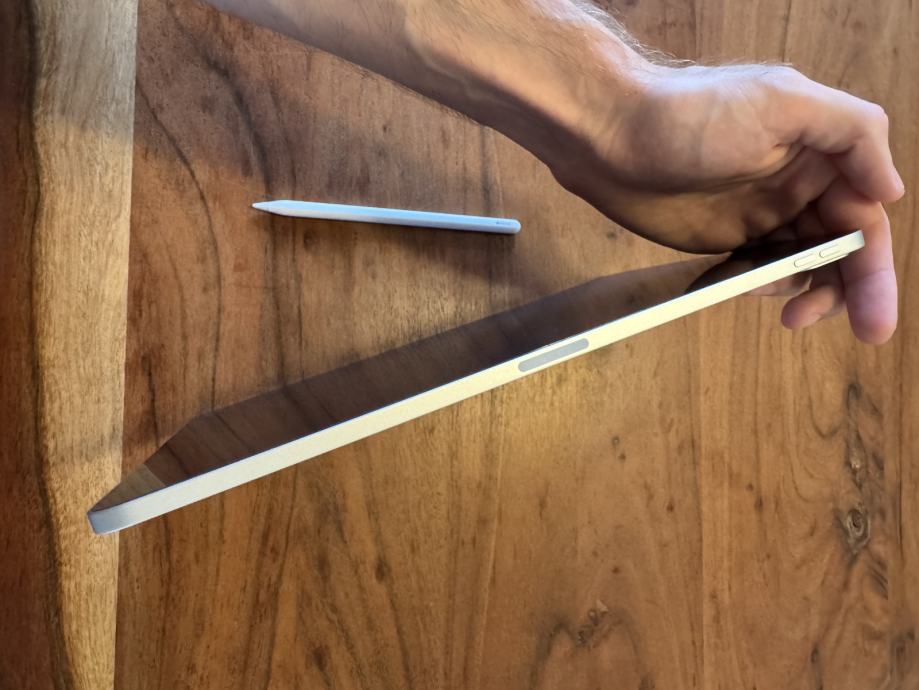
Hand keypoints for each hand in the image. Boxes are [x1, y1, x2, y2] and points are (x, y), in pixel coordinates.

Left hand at [550, 64, 903, 343]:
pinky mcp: (724, 237)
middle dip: (853, 290)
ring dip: (810, 292)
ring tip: (792, 314)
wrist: (610, 135)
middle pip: (842, 247)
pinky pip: (760, 271)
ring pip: (805, 264)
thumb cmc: (689, 112)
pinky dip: (766, 288)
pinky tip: (753, 293)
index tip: (875, 318)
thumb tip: (893, 190)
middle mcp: (797, 183)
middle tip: (864, 332)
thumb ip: (850, 133)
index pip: (864, 216)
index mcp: (820, 151)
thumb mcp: (782, 101)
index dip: (874, 267)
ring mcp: (760, 213)